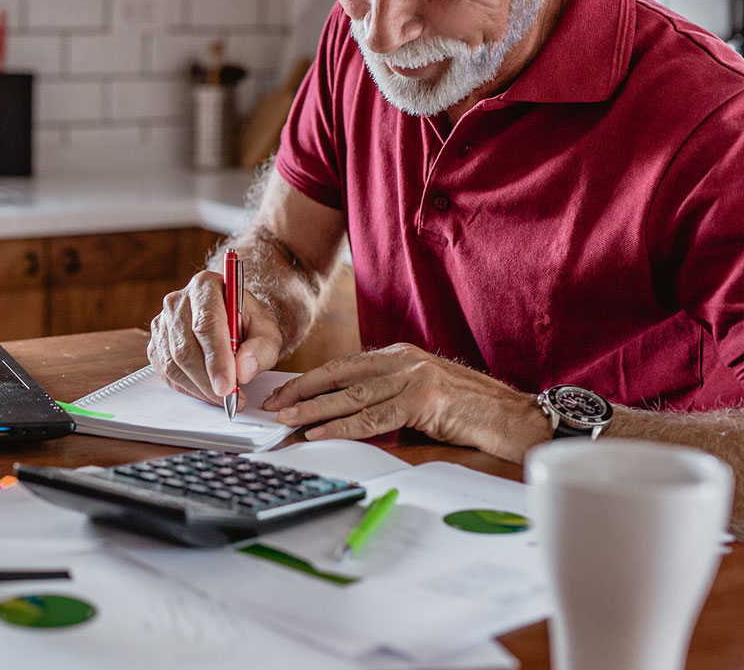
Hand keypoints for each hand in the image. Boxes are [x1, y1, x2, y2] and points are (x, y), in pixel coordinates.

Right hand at [148, 270, 282, 408]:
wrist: (232, 317)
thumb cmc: (249, 322)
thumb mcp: (267, 331)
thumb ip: (261, 348)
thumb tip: (243, 370)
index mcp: (205, 286)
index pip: (206, 324)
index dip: (216, 359)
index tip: (228, 386)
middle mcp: (177, 301)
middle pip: (185, 347)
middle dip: (207, 380)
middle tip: (229, 398)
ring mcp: (162, 322)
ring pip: (173, 363)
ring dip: (198, 387)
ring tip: (222, 397)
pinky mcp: (156, 342)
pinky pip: (165, 372)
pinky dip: (187, 387)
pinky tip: (206, 390)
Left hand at [261, 343, 551, 461]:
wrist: (516, 419)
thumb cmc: (473, 414)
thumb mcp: (424, 399)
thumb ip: (389, 401)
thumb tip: (348, 420)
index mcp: (402, 355)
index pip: (346, 365)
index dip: (312, 380)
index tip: (287, 393)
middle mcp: (403, 360)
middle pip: (339, 373)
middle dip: (302, 390)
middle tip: (273, 404)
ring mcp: (413, 377)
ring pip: (350, 395)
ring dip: (314, 409)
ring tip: (285, 420)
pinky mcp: (423, 399)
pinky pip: (372, 417)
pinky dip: (341, 426)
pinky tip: (318, 432)